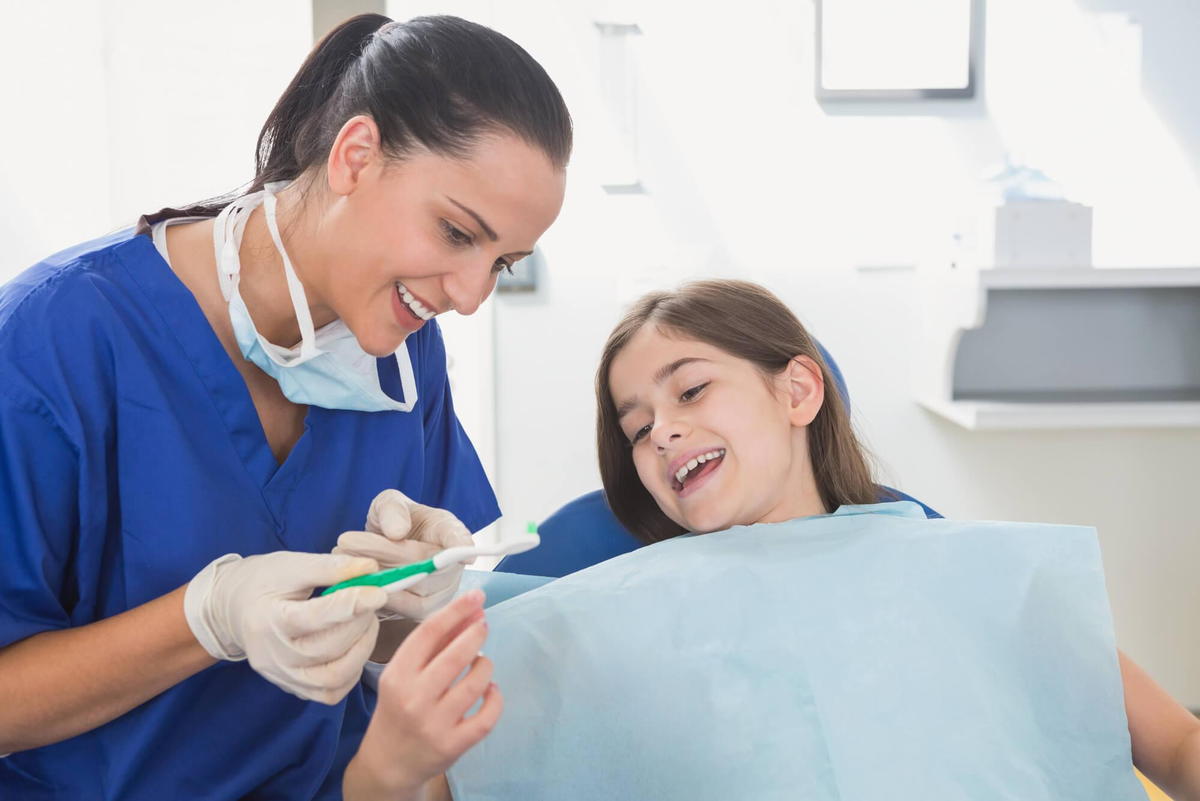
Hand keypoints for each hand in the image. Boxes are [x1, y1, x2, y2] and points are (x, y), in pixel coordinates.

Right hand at [184, 551, 386, 703]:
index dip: (351, 605)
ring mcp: (282, 677)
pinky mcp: (293, 688)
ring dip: (361, 650)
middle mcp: (273, 656)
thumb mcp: (291, 565)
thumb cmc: (263, 582)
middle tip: (373, 600)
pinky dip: (352, 671)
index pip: (314, 618)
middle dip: (360, 623)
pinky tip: (355, 646)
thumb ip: (330, 567)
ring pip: (333, 678)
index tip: (378, 591)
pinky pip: (330, 693)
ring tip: (367, 622)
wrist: (234, 609)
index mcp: (268, 620)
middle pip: (327, 649)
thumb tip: (370, 569)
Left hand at [335, 489, 474, 619]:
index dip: (462, 546)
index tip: (463, 552)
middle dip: (384, 554)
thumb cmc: (393, 523)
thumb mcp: (389, 504)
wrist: (383, 548)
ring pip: (416, 591)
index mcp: (447, 530)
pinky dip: (379, 595)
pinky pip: (404, 609)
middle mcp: (453, 565)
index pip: (460, 538)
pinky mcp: (424, 612)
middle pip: (428, 566)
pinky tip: (355, 580)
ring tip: (344, 558)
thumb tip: (396, 533)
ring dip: (378, 576)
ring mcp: (442, 592)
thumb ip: (393, 510)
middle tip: (346, 540)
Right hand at [346, 590, 500, 797]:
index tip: (477, 595)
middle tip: (483, 625)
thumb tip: (471, 611)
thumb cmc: (398, 708)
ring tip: (482, 663)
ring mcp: (434, 724)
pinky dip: (495, 698)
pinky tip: (490, 691)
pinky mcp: (453, 745)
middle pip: (456, 655)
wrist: (387, 762)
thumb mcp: (404, 675)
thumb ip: (434, 645)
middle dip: (476, 633)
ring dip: (486, 665)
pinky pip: (487, 716)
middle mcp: (414, 698)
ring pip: (476, 683)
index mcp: (397, 675)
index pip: (429, 633)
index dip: (456, 610)